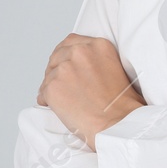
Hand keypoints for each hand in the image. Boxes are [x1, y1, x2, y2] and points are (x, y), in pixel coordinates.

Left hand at [36, 34, 146, 150]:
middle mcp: (80, 52)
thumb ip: (97, 60)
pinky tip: (54, 107)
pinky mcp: (52, 86)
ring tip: (60, 99)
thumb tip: (80, 68)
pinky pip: (43, 91)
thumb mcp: (117, 69)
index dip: (66, 55)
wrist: (117, 125)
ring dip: (52, 85)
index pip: (71, 42)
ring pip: (49, 74)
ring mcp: (64, 68)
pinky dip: (46, 100)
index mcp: (98, 46)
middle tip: (61, 84)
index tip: (65, 64)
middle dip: (56, 69)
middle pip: (57, 55)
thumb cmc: (123, 106)